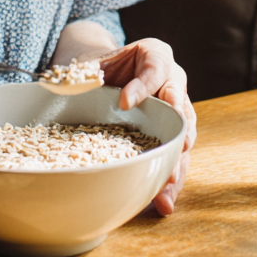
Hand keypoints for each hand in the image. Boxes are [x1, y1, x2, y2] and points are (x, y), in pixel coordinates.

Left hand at [97, 39, 195, 215]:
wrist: (104, 78)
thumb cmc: (100, 67)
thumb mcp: (95, 63)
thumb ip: (88, 73)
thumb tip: (72, 88)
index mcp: (157, 55)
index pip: (156, 68)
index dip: (143, 86)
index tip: (124, 103)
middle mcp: (174, 82)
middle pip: (181, 107)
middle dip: (177, 132)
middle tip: (174, 149)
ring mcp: (177, 111)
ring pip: (183, 138)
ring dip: (177, 164)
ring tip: (167, 184)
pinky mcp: (171, 136)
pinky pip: (176, 158)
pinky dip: (170, 179)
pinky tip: (163, 201)